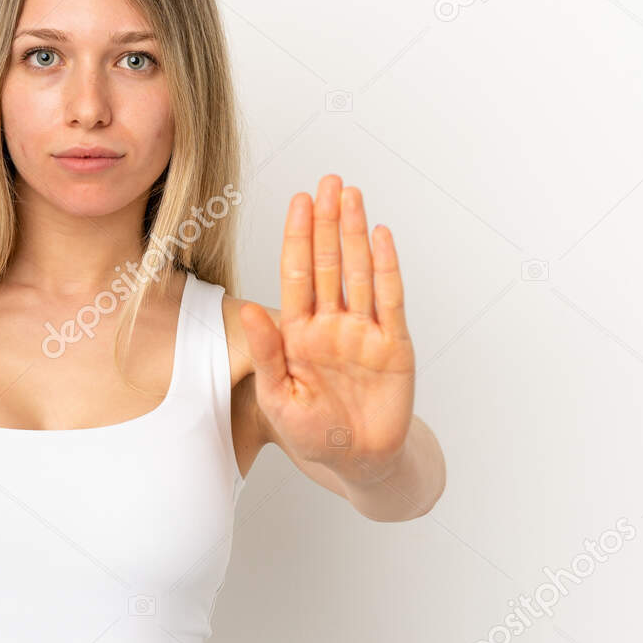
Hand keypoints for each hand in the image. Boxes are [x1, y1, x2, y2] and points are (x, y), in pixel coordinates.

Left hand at [238, 175, 415, 483]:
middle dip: (327, 223)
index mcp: (298, 333)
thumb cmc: (312, 433)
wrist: (357, 461)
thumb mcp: (278, 396)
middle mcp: (331, 324)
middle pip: (329, 263)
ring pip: (359, 273)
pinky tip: (380, 236)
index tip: (298, 201)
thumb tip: (249, 308)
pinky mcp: (393, 345)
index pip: (297, 275)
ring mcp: (363, 331)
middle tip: (328, 182)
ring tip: (351, 196)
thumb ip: (266, 351)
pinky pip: (389, 300)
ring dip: (355, 234)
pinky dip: (386, 268)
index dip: (298, 237)